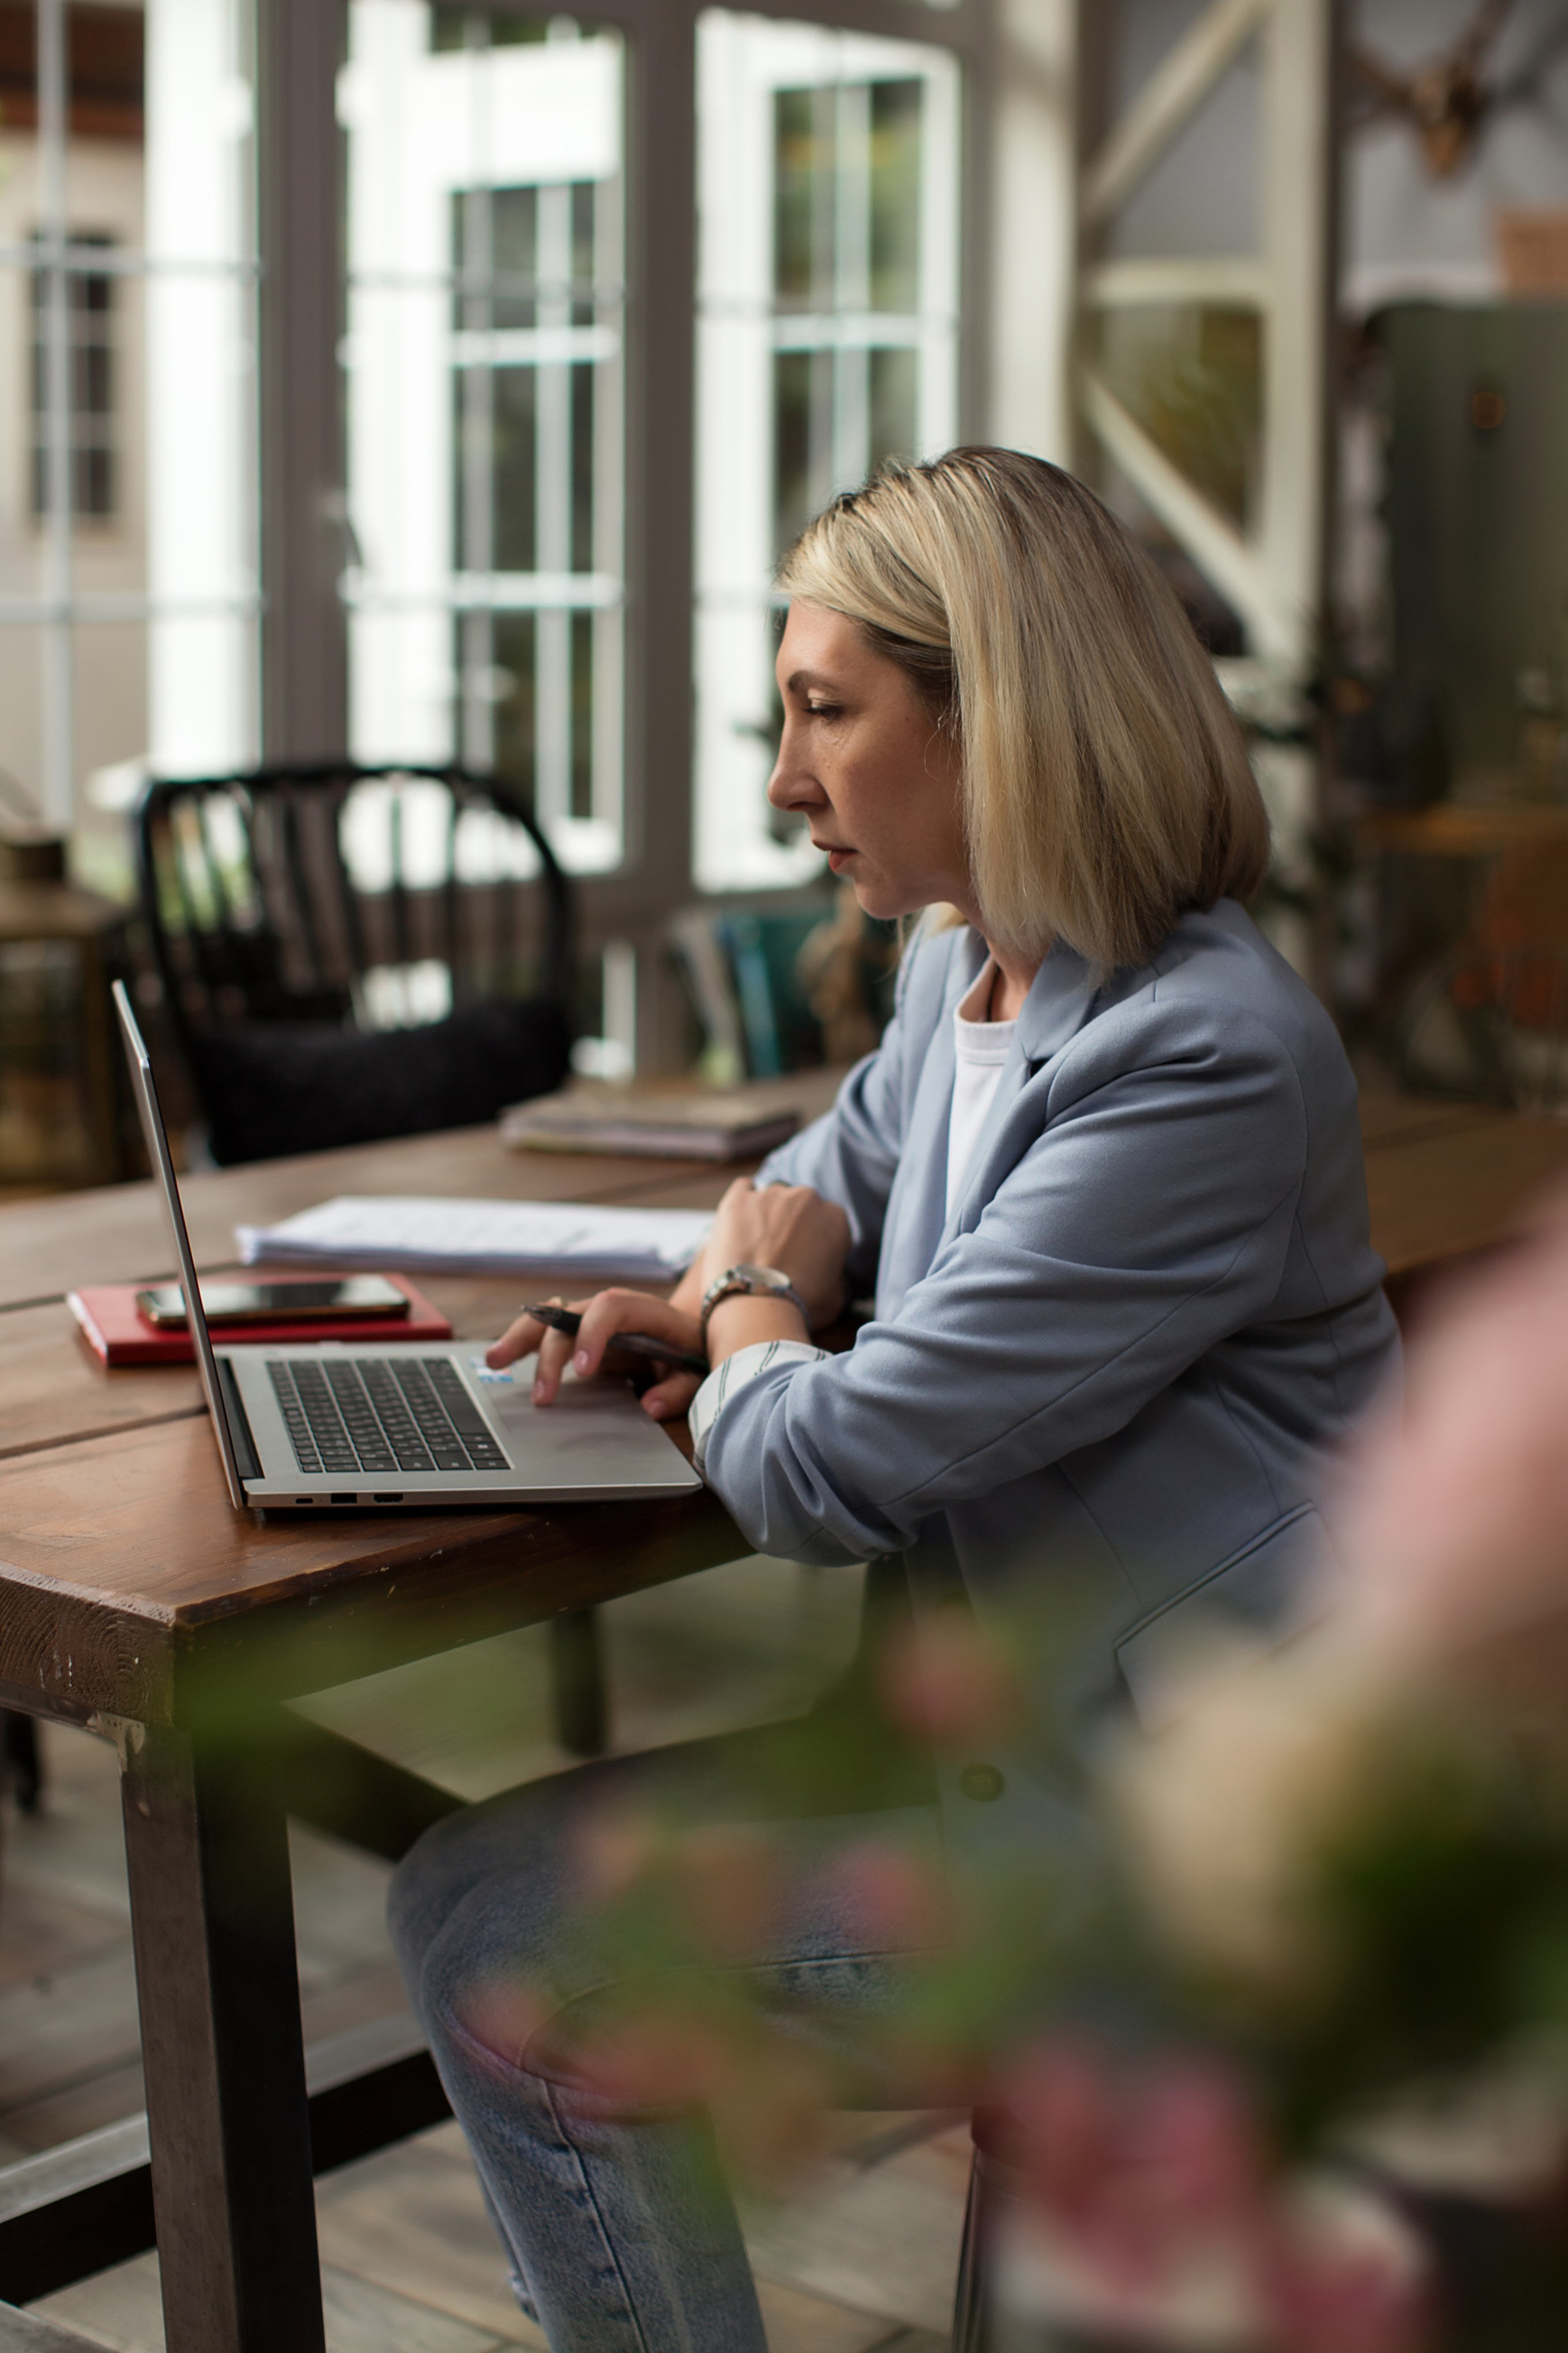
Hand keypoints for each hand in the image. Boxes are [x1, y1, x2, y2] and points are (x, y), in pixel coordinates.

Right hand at [486, 1289, 706, 1422]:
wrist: (691, 1338)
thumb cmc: (694, 1353)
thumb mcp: (698, 1373)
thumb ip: (678, 1389)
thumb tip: (650, 1406)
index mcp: (642, 1311)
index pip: (611, 1308)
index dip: (592, 1335)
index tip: (582, 1372)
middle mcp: (609, 1310)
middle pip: (569, 1314)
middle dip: (549, 1352)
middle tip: (542, 1395)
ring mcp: (590, 1321)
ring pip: (548, 1318)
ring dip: (520, 1339)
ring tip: (494, 1361)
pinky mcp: (578, 1336)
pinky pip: (546, 1334)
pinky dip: (523, 1345)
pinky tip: (500, 1362)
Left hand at [699, 1178, 849, 1329]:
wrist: (757, 1308)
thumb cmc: (800, 1307)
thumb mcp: (836, 1298)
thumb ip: (838, 1278)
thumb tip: (833, 1278)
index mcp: (835, 1218)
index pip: (828, 1225)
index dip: (817, 1244)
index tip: (805, 1261)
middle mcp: (807, 1198)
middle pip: (800, 1207)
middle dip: (792, 1226)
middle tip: (779, 1255)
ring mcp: (771, 1195)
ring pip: (772, 1198)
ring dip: (767, 1215)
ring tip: (755, 1245)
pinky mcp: (739, 1199)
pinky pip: (743, 1189)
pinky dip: (743, 1202)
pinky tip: (739, 1222)